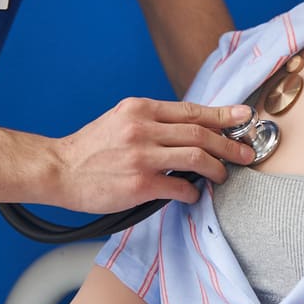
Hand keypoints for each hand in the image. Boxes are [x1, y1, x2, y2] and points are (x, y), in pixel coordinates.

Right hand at [51, 99, 256, 212]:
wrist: (58, 169)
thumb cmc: (91, 148)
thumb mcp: (121, 119)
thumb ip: (153, 121)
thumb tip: (191, 129)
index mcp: (140, 108)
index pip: (192, 110)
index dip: (223, 114)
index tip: (244, 116)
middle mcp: (143, 128)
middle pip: (201, 133)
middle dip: (229, 143)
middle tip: (245, 153)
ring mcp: (142, 156)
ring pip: (196, 158)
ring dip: (217, 168)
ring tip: (223, 175)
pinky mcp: (139, 184)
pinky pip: (179, 187)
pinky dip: (193, 192)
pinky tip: (193, 195)